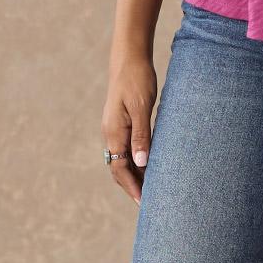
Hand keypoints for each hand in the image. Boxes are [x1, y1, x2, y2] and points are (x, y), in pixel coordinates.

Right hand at [103, 51, 157, 204]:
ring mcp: (115, 128)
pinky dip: (137, 161)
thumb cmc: (137, 79)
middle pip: (119, 168)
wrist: (130, 58)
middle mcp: (111, 133)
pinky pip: (127, 148)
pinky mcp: (122, 122)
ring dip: (135, 175)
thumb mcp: (141, 107)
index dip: (132, 187)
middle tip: (149, 204)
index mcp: (114, 132)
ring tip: (151, 189)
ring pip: (123, 159)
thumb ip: (141, 135)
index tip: (144, 203)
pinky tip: (149, 165)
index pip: (120, 168)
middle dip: (132, 186)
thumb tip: (141, 163)